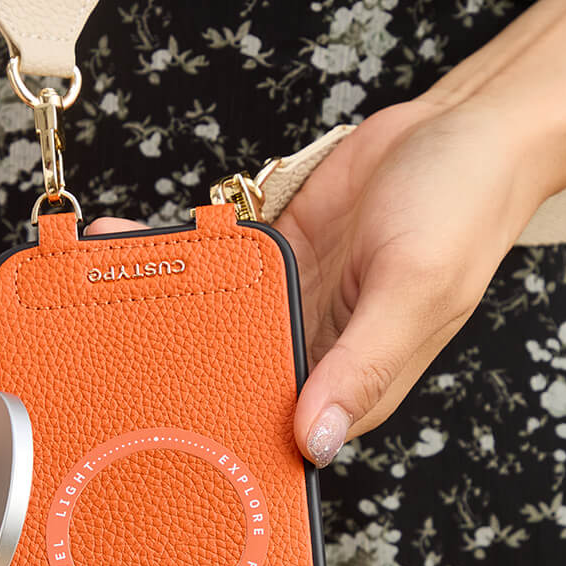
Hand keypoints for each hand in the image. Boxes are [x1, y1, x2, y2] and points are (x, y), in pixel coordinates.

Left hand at [89, 96, 545, 466]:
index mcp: (354, 386)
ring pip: (216, 326)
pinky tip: (140, 249)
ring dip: (167, 313)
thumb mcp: (414, 292)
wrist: (467, 124)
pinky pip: (221, 270)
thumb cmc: (465, 209)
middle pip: (232, 382)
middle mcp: (319, 354)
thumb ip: (361, 367)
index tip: (158, 441)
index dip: (221, 441)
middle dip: (171, 375)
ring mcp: (295, 306)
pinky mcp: (278, 260)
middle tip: (103, 365)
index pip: (277, 435)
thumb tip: (316, 441)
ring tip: (98, 293)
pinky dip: (185, 261)